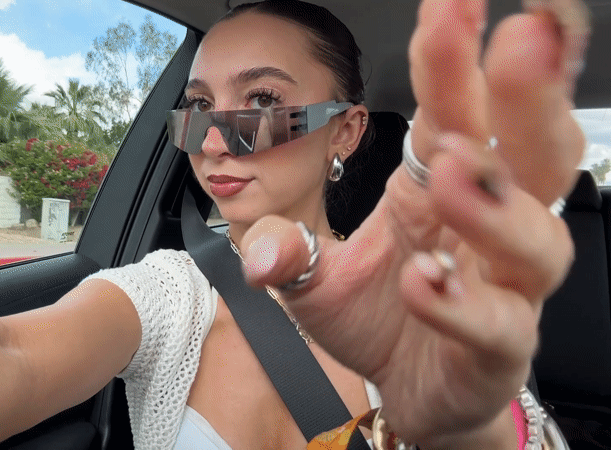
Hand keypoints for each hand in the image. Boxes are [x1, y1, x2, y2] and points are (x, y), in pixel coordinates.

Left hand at [239, 0, 588, 445]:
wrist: (410, 389)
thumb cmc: (379, 319)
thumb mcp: (313, 280)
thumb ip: (286, 253)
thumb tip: (259, 250)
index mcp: (437, 191)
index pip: (454, 115)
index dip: (454, 61)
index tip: (452, 3)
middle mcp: (485, 229)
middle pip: (531, 155)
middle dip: (526, 95)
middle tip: (519, 39)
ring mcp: (502, 288)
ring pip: (535, 236)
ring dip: (495, 198)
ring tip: (449, 168)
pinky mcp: (499, 347)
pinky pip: (495, 321)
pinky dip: (459, 301)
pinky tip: (422, 280)